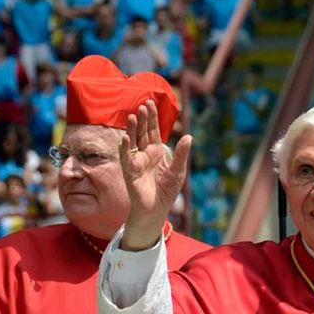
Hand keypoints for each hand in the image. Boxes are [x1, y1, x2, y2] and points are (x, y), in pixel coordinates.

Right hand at [119, 101, 190, 250]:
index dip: (152, 118)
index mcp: (156, 152)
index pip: (153, 131)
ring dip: (132, 129)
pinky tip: (126, 138)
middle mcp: (145, 154)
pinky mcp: (130, 172)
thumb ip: (181, 155)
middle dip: (142, 119)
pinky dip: (125, 148)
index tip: (150, 103)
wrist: (156, 210)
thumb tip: (189, 136)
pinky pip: (126, 158)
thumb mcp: (178, 172)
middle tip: (142, 105)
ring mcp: (136, 162)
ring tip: (132, 116)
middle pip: (142, 132)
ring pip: (133, 141)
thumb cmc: (166, 191)